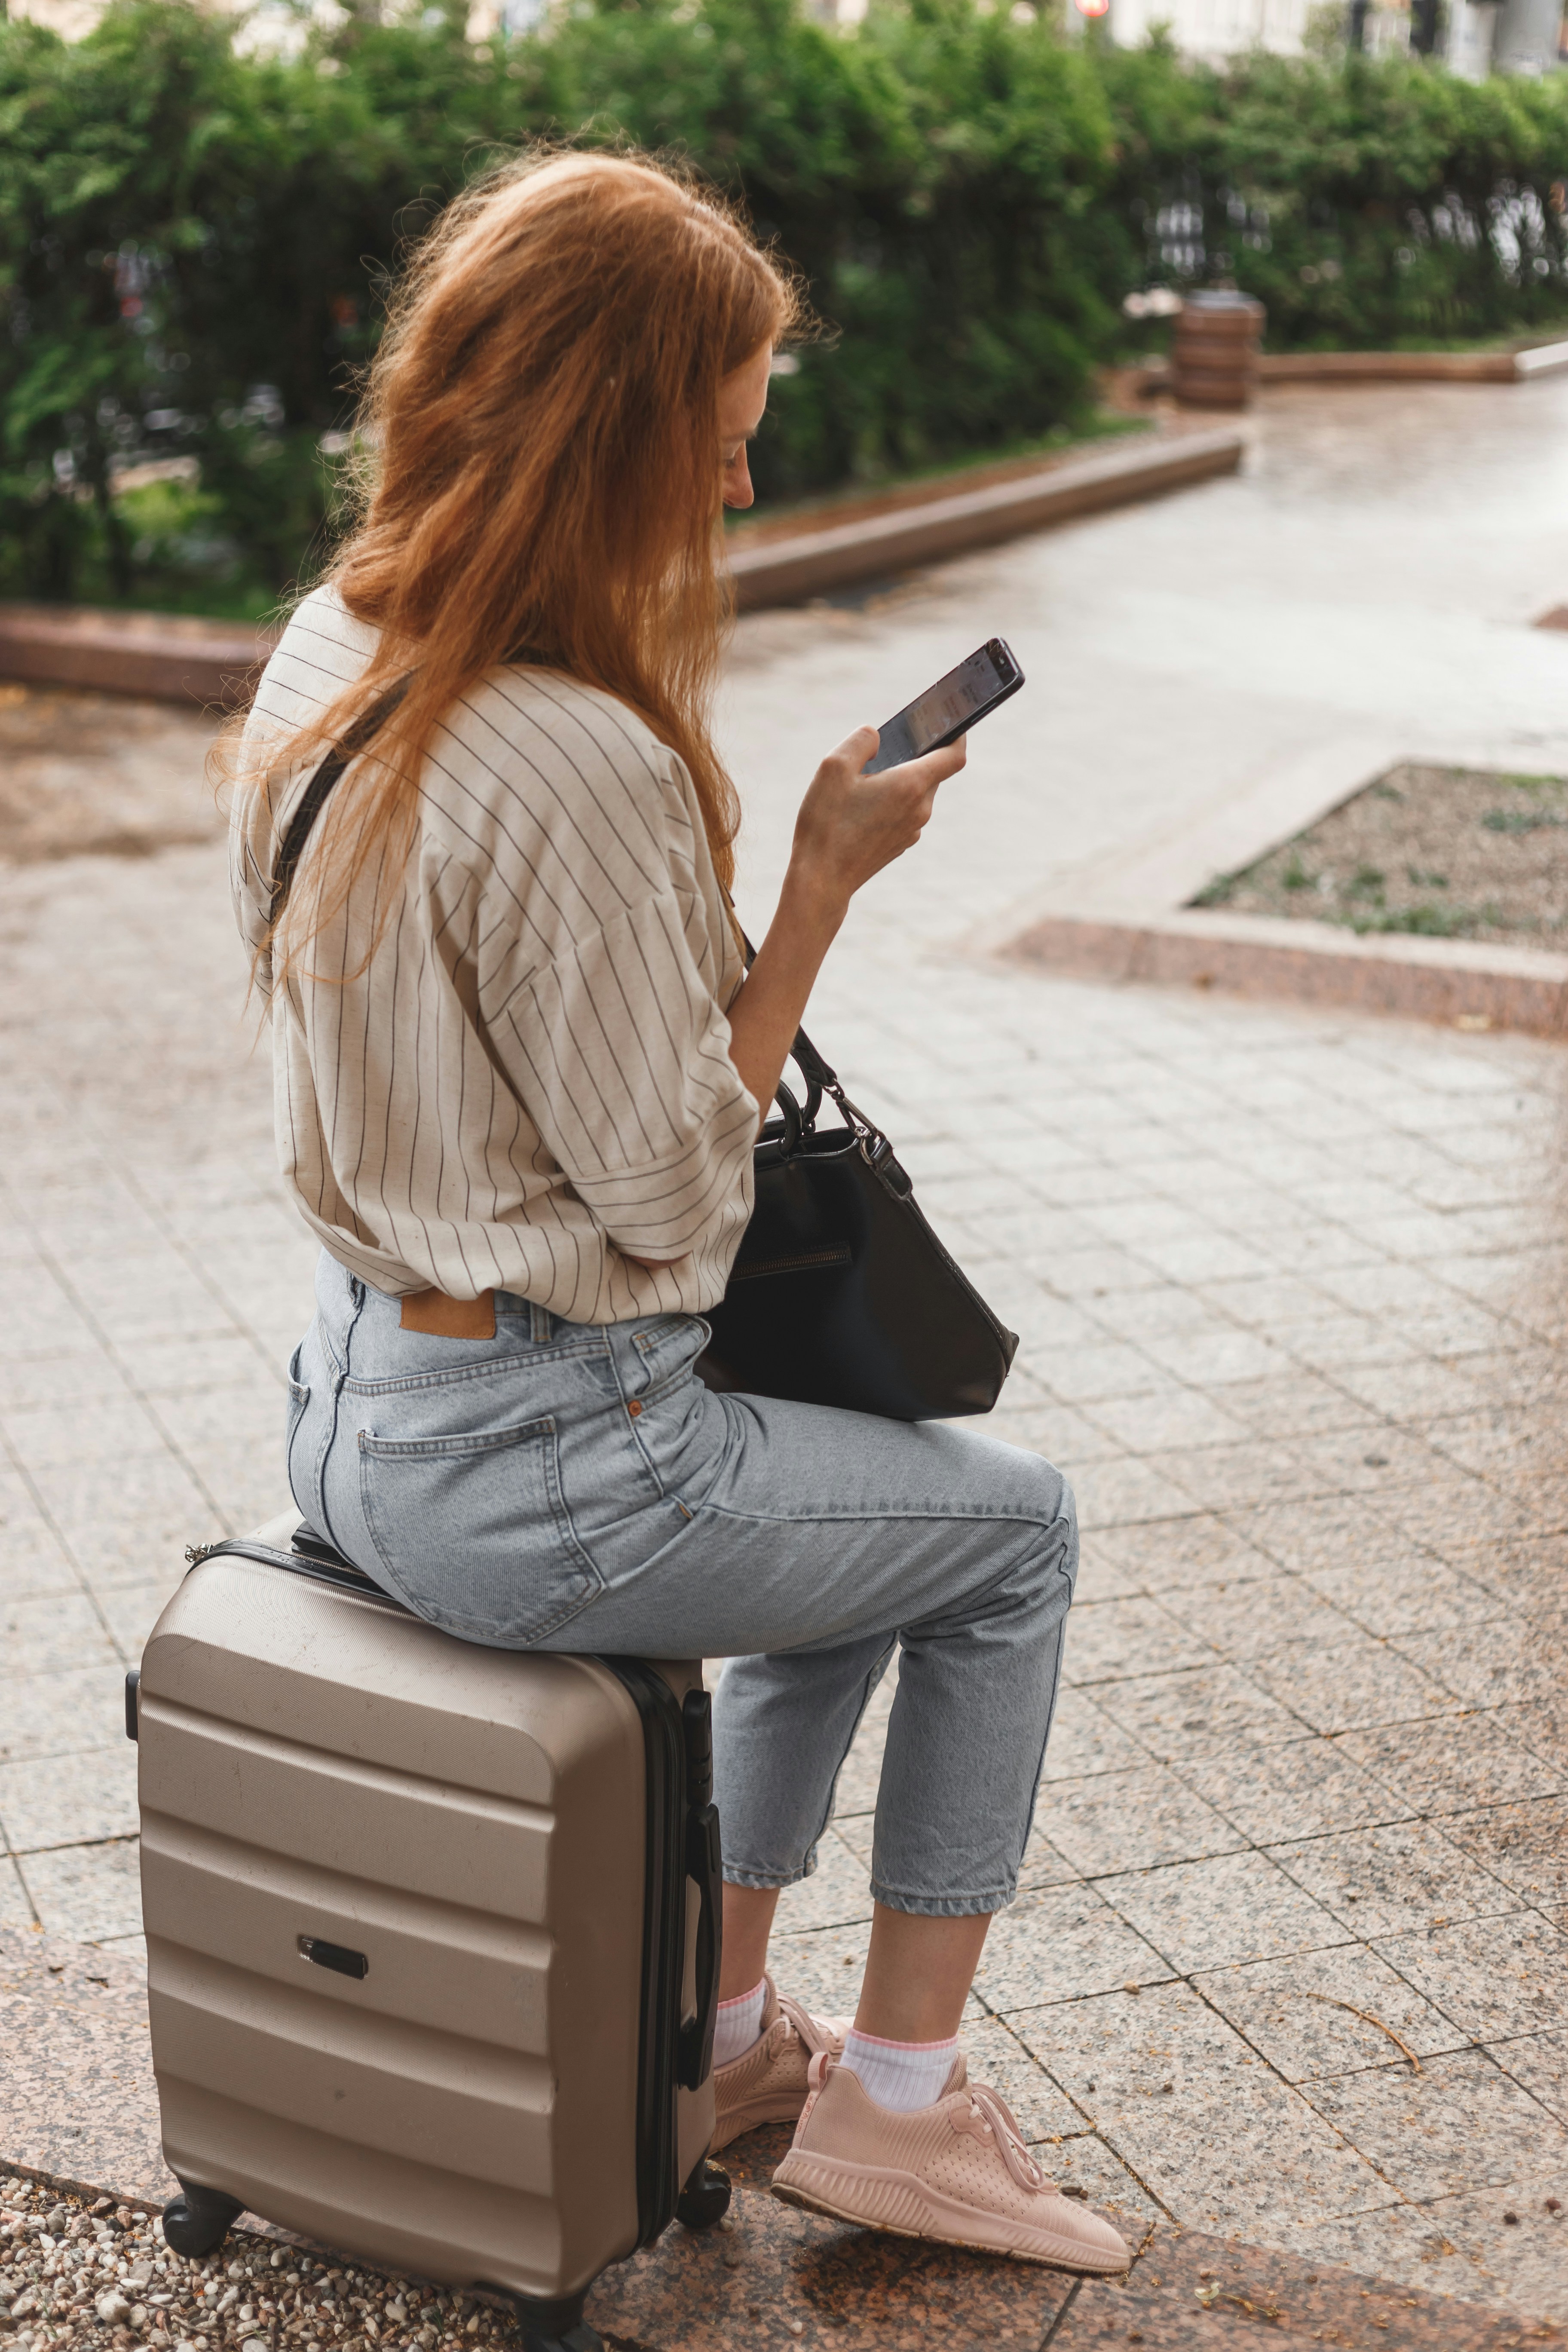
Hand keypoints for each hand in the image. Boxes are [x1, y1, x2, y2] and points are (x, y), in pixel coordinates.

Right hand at [787, 727, 966, 918]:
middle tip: (888, 746)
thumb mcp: (834, 767)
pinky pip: (903, 814)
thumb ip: (861, 740)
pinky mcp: (899, 845)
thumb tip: (877, 735)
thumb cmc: (827, 823)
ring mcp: (911, 830)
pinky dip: (891, 802)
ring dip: (899, 781)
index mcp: (911, 785)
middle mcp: (920, 809)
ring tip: (865, 779)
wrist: (822, 880)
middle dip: (914, 756)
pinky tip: (861, 806)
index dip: (957, 735)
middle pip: (931, 773)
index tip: (950, 724)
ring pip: (916, 794)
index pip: (954, 755)